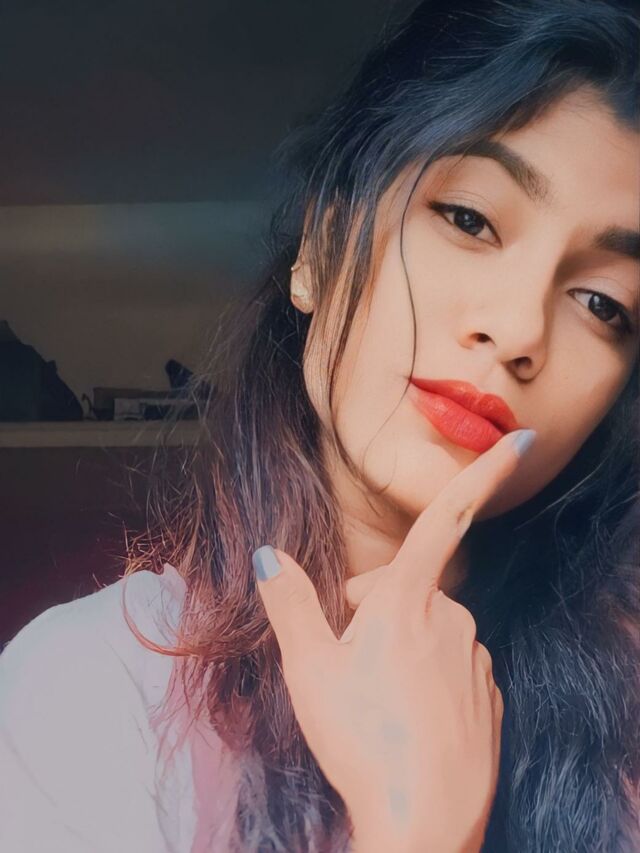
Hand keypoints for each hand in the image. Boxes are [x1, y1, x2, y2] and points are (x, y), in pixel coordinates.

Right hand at [252, 429, 535, 850]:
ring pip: (426, 630)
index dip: (484, 473)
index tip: (520, 439)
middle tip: (344, 659)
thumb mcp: (308, 668)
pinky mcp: (488, 695)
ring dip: (397, 644)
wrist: (423, 823)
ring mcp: (475, 658)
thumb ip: (289, 602)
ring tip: (372, 696)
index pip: (446, 518)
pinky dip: (425, 677)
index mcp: (408, 600)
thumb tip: (269, 554)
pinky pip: (450, 666)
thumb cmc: (361, 739)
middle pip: (406, 588)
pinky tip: (404, 716)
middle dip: (373, 608)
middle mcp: (452, 618)